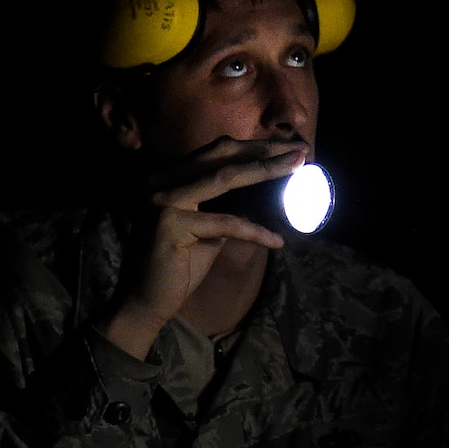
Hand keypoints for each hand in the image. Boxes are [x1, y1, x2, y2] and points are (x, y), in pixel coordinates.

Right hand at [95, 137, 305, 360]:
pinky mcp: (170, 224)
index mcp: (168, 177)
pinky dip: (256, 231)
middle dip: (264, 150)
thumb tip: (267, 191)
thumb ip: (228, 205)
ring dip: (266, 171)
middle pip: (221, 155)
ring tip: (299, 170)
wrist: (147, 300)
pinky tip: (277, 241)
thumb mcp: (210, 227)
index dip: (254, 146)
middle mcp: (161, 181)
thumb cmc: (181, 263)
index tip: (289, 147)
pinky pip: (226, 223)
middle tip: (301, 150)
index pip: (216, 152)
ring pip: (225, 178)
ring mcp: (162, 199)